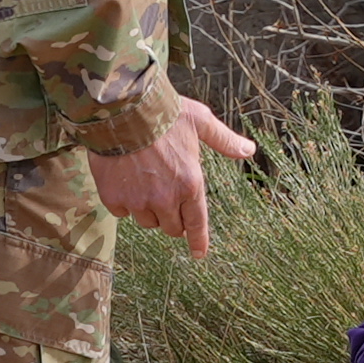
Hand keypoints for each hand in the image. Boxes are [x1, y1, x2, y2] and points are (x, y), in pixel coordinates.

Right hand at [89, 91, 258, 254]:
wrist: (122, 109)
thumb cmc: (164, 113)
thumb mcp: (200, 121)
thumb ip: (224, 140)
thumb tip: (249, 150)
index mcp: (190, 183)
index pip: (197, 222)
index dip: (198, 240)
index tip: (199, 253)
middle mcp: (165, 198)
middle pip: (171, 227)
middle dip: (172, 216)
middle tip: (167, 194)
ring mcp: (138, 201)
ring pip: (147, 221)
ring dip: (148, 209)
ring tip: (144, 181)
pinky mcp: (114, 199)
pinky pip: (122, 211)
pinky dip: (124, 200)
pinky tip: (124, 179)